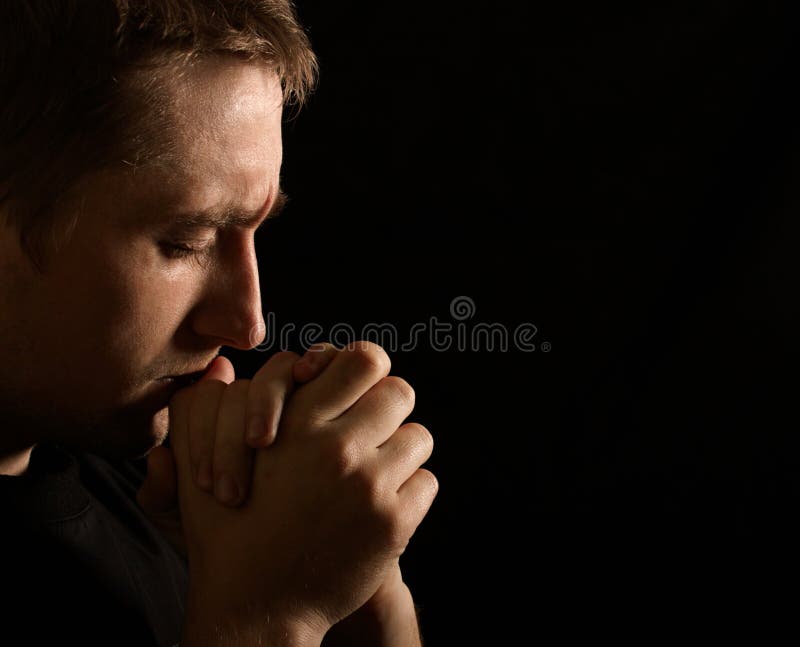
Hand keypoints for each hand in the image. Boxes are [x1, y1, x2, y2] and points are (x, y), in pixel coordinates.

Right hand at [170, 341, 437, 643]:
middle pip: (400, 391)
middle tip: (371, 430)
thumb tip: (221, 367)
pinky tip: (380, 507)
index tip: (354, 390)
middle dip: (387, 408)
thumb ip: (215, 407)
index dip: (364, 371)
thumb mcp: (206, 463)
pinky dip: (409, 492)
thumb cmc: (230, 532)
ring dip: (400, 452)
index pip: (366, 359)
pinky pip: (427, 482)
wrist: (256, 607)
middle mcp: (336, 447)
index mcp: (297, 422)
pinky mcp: (393, 523)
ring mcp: (368, 486)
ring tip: (375, 471)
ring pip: (418, 436)